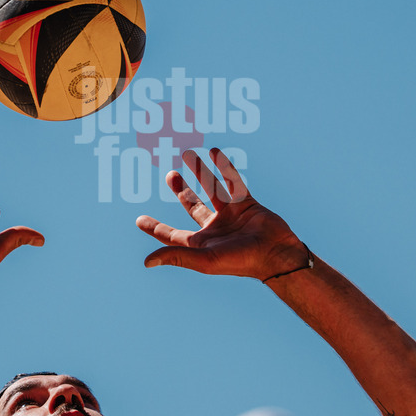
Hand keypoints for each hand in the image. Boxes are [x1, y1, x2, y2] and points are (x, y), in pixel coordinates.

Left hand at [136, 148, 304, 279]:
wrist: (276, 253)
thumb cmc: (240, 261)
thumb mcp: (205, 259)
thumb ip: (176, 257)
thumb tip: (147, 262)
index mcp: (201, 244)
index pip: (172, 235)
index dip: (155, 228)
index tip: (139, 220)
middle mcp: (214, 228)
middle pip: (193, 205)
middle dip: (181, 190)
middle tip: (171, 175)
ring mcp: (231, 214)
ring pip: (212, 188)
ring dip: (202, 172)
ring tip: (190, 154)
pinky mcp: (246, 203)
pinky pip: (233, 181)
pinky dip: (224, 167)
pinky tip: (214, 153)